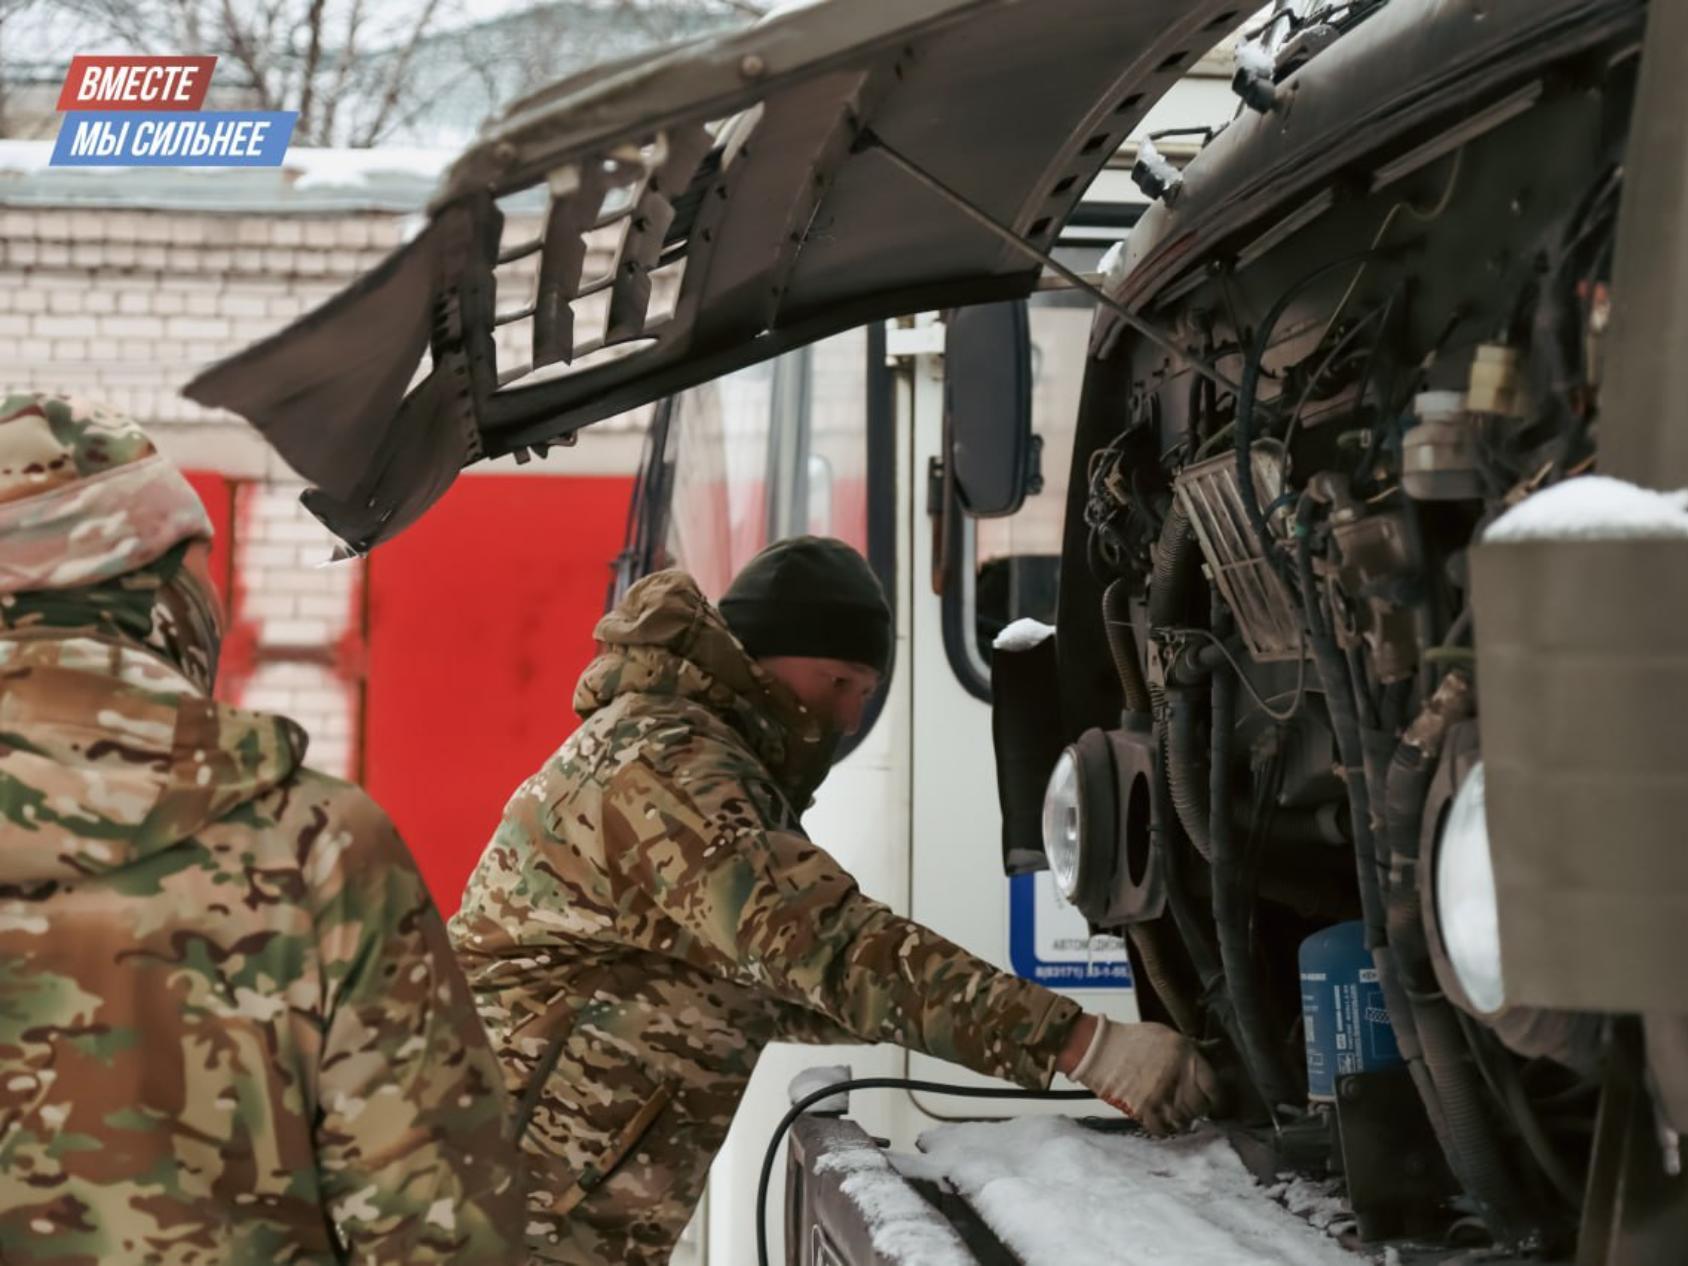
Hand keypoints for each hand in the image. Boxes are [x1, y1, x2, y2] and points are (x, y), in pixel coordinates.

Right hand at [1066, 1017, 1221, 1134]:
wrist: (1099, 1049)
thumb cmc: (1133, 1040)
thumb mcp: (1168, 1036)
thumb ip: (1191, 1048)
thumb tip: (1215, 1050)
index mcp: (1185, 1057)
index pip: (1214, 1087)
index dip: (1217, 1099)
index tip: (1215, 1104)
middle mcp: (1177, 1077)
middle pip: (1199, 1107)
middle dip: (1197, 1109)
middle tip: (1191, 1107)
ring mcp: (1161, 1096)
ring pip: (1183, 1121)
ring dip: (1182, 1120)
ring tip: (1175, 1114)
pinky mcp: (1144, 1110)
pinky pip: (1163, 1129)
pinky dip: (1165, 1129)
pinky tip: (1163, 1123)